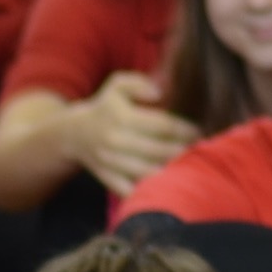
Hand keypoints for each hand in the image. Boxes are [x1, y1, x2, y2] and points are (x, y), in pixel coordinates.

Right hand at [77, 69, 202, 190]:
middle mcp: (114, 141)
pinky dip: (148, 188)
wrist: (73, 133)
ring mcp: (110, 162)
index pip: (163, 126)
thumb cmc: (105, 107)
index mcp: (121, 118)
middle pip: (159, 151)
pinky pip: (132, 189)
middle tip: (196, 148)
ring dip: (170, 170)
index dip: (185, 130)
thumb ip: (138, 83)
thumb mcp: (117, 85)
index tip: (197, 131)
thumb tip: (158, 94)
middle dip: (182, 150)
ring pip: (148, 172)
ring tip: (184, 163)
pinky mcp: (107, 178)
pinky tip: (162, 181)